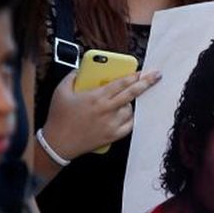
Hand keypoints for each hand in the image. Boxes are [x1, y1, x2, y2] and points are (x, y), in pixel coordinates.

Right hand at [40, 69, 159, 159]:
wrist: (57, 143)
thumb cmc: (59, 117)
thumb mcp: (60, 91)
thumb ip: (72, 76)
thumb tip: (81, 68)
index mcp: (95, 97)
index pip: (120, 83)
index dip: (133, 75)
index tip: (143, 70)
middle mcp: (106, 110)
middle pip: (131, 94)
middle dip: (146, 83)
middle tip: (156, 76)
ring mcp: (110, 124)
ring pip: (130, 109)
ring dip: (130, 103)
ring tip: (124, 100)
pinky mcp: (111, 136)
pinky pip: (129, 125)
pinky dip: (130, 118)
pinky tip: (127, 114)